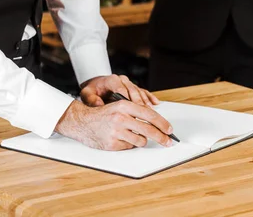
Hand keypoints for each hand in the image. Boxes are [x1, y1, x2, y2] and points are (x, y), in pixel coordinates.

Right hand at [55, 99, 173, 150]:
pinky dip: (130, 144)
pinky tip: (122, 139)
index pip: (149, 114)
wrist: (83, 122)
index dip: (162, 123)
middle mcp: (120, 118)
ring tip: (134, 135)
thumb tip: (156, 122)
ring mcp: (116, 132)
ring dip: (142, 140)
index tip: (169, 129)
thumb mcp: (119, 106)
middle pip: (148, 130)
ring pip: (141, 140)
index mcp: (124, 105)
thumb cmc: (104, 114)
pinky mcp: (112, 144)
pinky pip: (130, 147)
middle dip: (161, 137)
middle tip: (168, 141)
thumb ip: (135, 112)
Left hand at [79, 74, 158, 107]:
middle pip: (134, 90)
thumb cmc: (91, 90)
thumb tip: (99, 105)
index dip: (128, 99)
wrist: (95, 83)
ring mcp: (129, 83)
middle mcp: (122, 80)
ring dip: (146, 101)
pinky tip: (155, 103)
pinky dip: (149, 97)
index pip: (122, 89)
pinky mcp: (133, 87)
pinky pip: (143, 91)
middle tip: (146, 113)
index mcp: (112, 80)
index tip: (133, 110)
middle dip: (140, 102)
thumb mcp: (87, 93)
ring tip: (152, 112)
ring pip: (140, 91)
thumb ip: (91, 99)